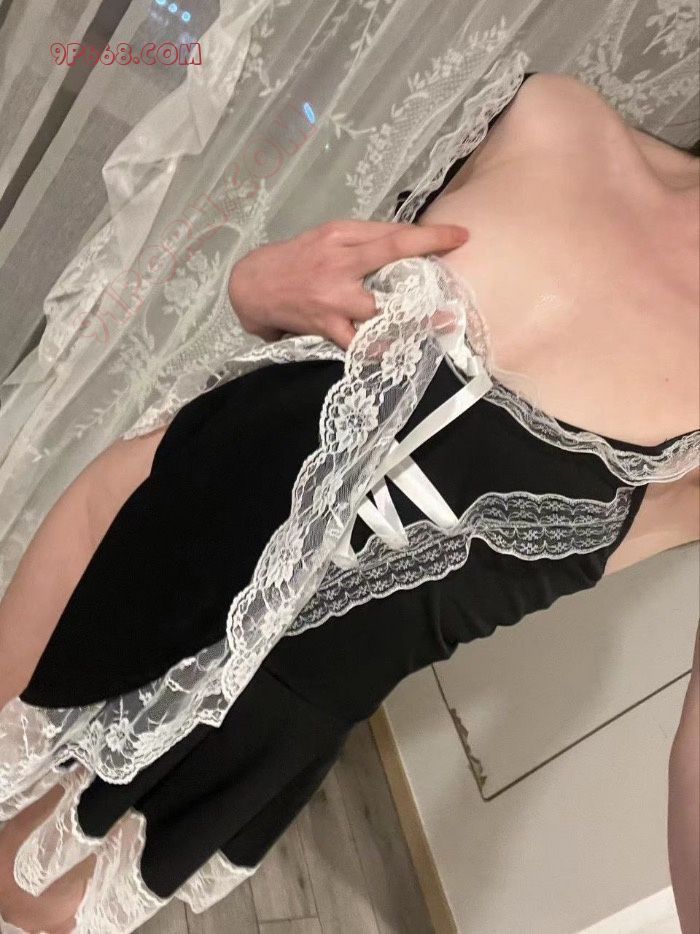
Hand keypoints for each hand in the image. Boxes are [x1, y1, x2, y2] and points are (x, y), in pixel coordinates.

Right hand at [228, 219, 469, 349]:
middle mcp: (339, 262)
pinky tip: (401, 352)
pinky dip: (379, 349)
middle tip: (458, 285)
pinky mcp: (325, 325)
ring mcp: (332, 296)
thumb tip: (406, 243)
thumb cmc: (295, 260)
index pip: (392, 233)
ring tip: (441, 324)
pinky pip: (358, 342)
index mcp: (341, 235)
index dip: (430, 236)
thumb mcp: (326, 238)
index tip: (461, 236)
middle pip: (390, 258)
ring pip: (379, 307)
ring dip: (412, 317)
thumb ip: (362, 240)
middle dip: (427, 268)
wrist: (252, 286)